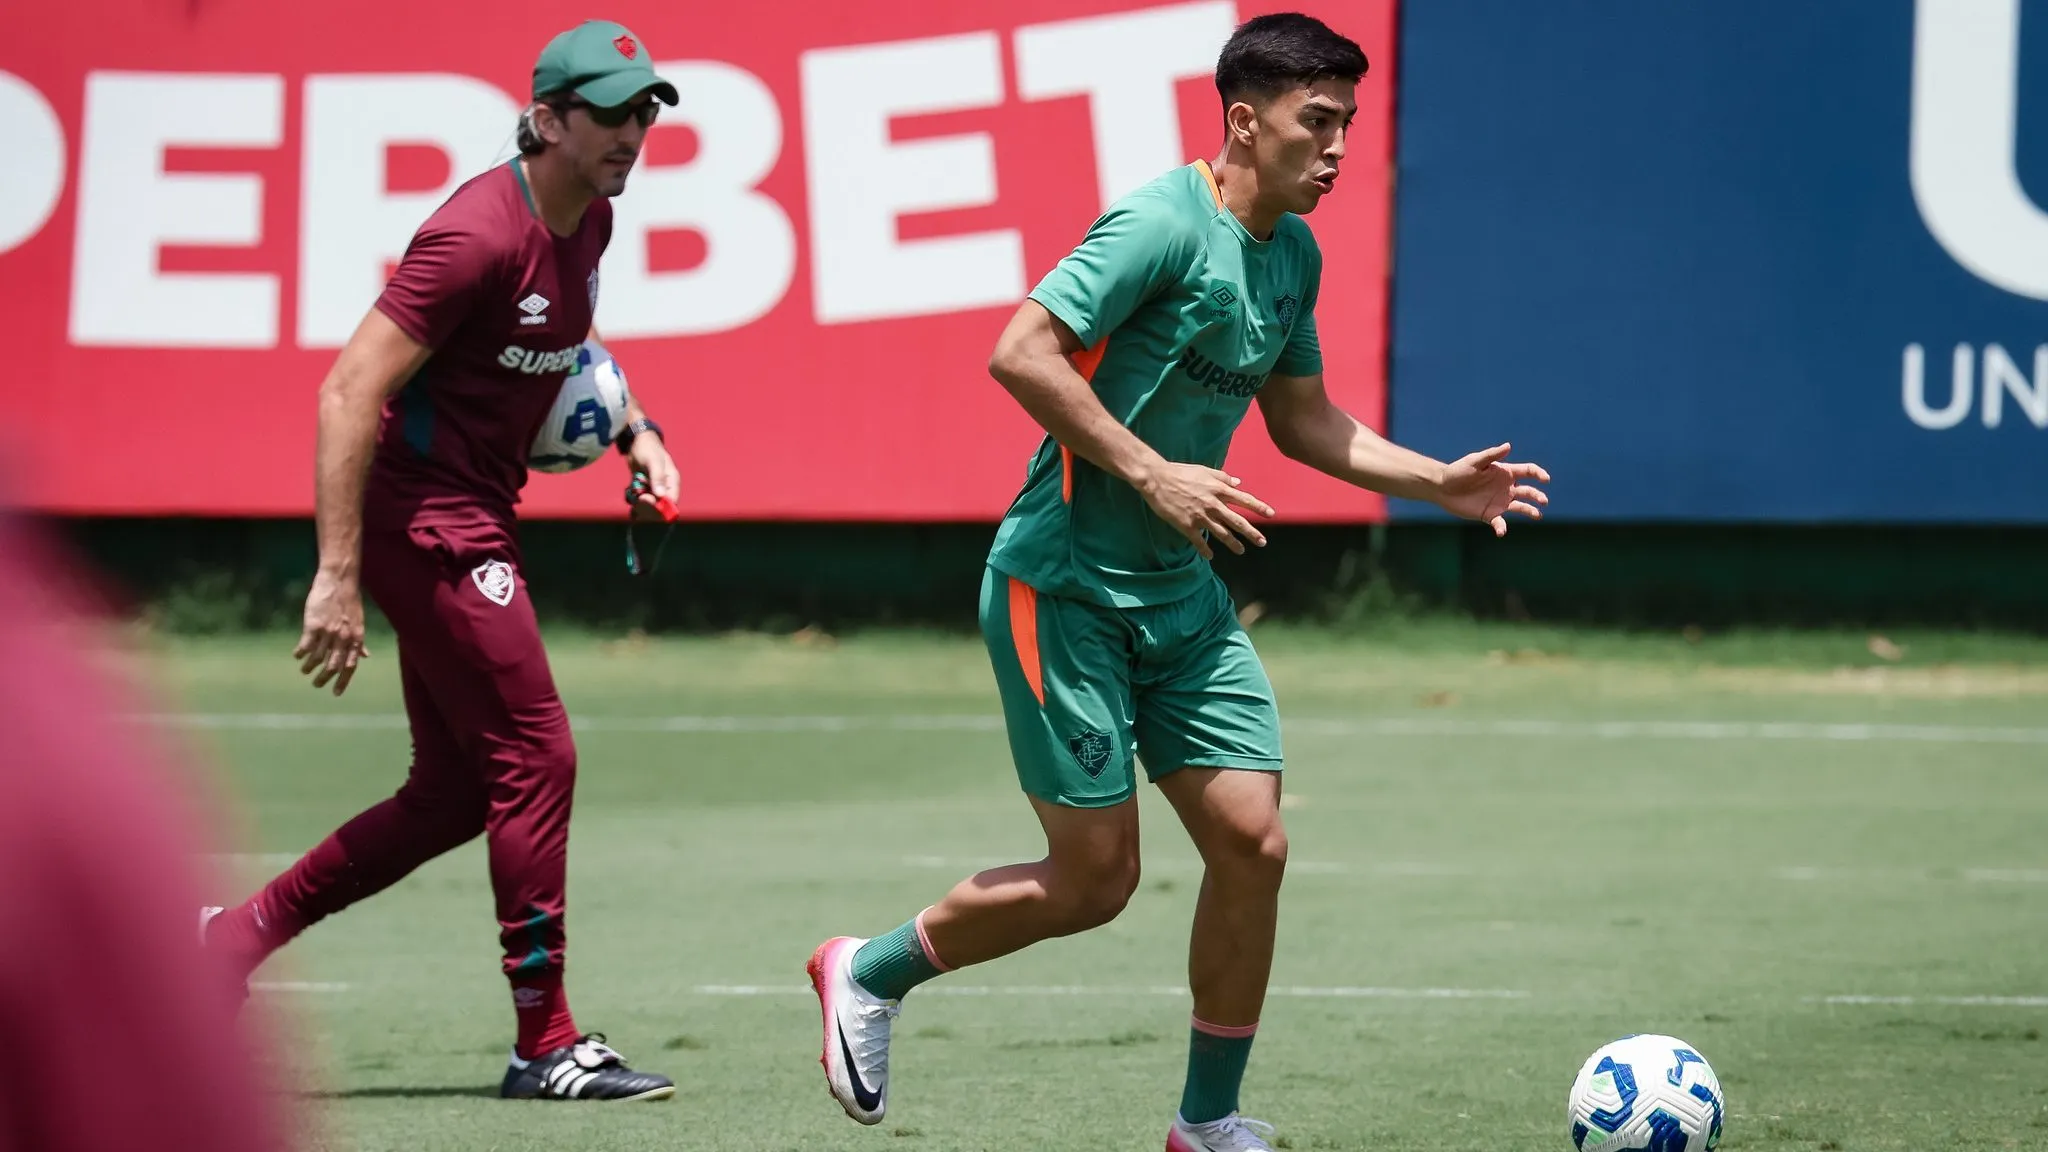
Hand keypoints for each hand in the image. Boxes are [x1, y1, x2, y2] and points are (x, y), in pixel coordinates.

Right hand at [295, 568, 366, 695]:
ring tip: (304, 670)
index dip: (343, 681)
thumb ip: (360, 641)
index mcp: (357, 638)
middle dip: (324, 678)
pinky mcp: (314, 625)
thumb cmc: (350, 601)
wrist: (339, 581)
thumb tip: (366, 656)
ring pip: (317, 658)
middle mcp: (344, 638)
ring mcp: (329, 632)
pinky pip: (305, 646)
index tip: (336, 693)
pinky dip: (300, 653)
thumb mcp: (360, 622)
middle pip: (333, 666)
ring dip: (309, 667)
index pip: (351, 666)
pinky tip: (297, 656)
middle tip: (316, 684)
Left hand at [627, 433, 679, 521]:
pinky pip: (641, 501)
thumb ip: (657, 477)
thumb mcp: (653, 461)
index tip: (646, 499)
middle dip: (648, 505)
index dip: (660, 506)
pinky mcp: (644, 489)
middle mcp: (665, 487)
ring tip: (632, 494)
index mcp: (672, 481)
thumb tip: (661, 495)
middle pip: (660, 507)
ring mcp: (654, 489)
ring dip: (639, 504)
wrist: (636, 441)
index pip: (672, 502)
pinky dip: (635, 501)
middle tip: (638, 497)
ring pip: (649, 506)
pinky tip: (630, 498)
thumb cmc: (647, 448)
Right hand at [1135, 462, 1273, 558]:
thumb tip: (1239, 483)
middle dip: (1251, 532)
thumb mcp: (1205, 471)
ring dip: (1233, 543)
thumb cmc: (1181, 472)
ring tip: (1241, 550)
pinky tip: (1210, 556)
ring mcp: (1200, 516)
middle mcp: (1213, 504)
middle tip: (1262, 542)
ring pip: (1221, 533)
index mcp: (1218, 490)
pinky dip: (1205, 550)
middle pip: (1237, 521)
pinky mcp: (1187, 525)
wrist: (1157, 479)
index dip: (1259, 507)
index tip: (1271, 514)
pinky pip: (1199, 541)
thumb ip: (1223, 478)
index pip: (1244, 499)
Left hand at [1433, 442, 1549, 536]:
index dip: (1539, 474)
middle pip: (1528, 491)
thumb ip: (1492, 455)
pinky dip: (1502, 528)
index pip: (1528, 471)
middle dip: (1537, 496)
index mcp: (1505, 473)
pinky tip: (1501, 531)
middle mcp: (1506, 488)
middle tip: (1543, 501)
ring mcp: (1499, 502)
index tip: (1545, 479)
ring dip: (1530, 511)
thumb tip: (1508, 446)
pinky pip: (1500, 523)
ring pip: (1521, 507)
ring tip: (1538, 515)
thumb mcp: (1474, 461)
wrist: (1442, 488)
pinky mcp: (1489, 515)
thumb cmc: (1458, 471)